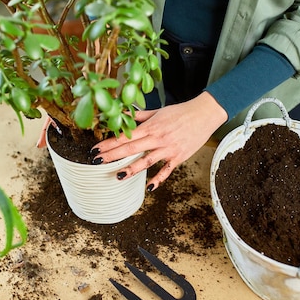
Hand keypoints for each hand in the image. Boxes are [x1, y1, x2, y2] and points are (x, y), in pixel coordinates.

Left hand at [92, 91, 227, 189]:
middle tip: (97, 162)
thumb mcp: (157, 112)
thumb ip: (139, 116)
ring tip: (118, 176)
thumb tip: (122, 115)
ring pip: (147, 161)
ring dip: (132, 169)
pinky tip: (149, 187)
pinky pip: (166, 170)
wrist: (204, 114)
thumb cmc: (180, 112)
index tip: (95, 149)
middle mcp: (157, 138)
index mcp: (150, 126)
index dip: (108, 143)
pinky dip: (158, 179)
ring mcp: (168, 149)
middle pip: (131, 148)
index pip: (125, 136)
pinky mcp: (178, 157)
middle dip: (112, 155)